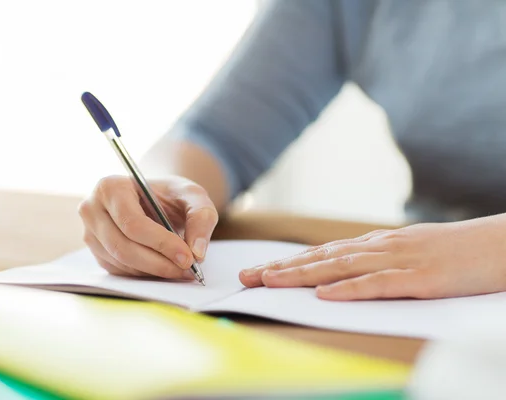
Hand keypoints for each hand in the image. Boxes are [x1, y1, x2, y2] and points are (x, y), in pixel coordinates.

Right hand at [78, 175, 217, 278]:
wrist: (157, 201)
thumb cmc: (171, 194)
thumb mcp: (193, 195)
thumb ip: (201, 217)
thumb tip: (197, 252)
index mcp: (111, 187)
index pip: (132, 222)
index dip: (161, 243)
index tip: (188, 257)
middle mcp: (92, 209)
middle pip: (123, 246)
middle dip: (159, 263)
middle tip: (187, 270)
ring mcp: (91, 233)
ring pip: (121, 262)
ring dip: (154, 271)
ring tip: (181, 270)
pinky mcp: (97, 252)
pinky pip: (120, 271)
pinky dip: (145, 274)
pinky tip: (165, 268)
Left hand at [239, 215, 505, 299]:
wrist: (501, 244)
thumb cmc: (458, 252)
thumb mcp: (411, 252)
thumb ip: (380, 260)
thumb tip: (348, 270)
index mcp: (378, 244)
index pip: (324, 253)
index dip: (290, 262)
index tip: (261, 270)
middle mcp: (380, 248)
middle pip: (322, 258)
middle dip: (283, 267)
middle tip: (248, 276)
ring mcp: (399, 261)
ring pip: (341, 267)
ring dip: (303, 275)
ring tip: (271, 281)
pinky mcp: (419, 279)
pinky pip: (378, 284)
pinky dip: (349, 289)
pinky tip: (325, 294)